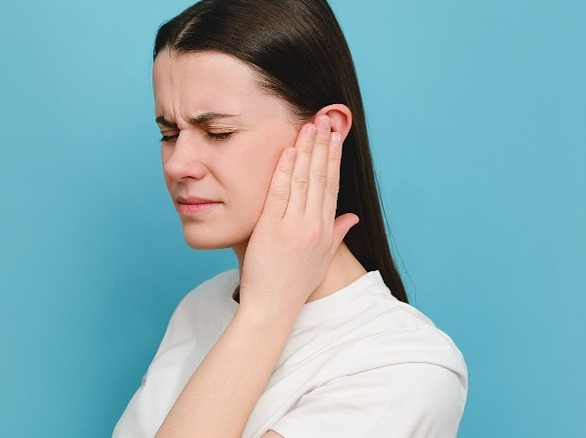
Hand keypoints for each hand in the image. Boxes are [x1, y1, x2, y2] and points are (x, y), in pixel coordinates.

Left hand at [237, 115, 358, 322]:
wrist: (273, 307)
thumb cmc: (293, 283)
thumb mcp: (321, 258)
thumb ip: (337, 234)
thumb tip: (352, 217)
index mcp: (325, 231)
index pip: (333, 187)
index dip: (335, 160)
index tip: (336, 137)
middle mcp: (314, 226)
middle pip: (322, 178)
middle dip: (324, 147)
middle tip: (325, 120)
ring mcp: (294, 227)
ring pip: (303, 181)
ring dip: (307, 151)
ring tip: (309, 126)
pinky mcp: (272, 230)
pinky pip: (279, 194)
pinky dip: (284, 171)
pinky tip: (288, 151)